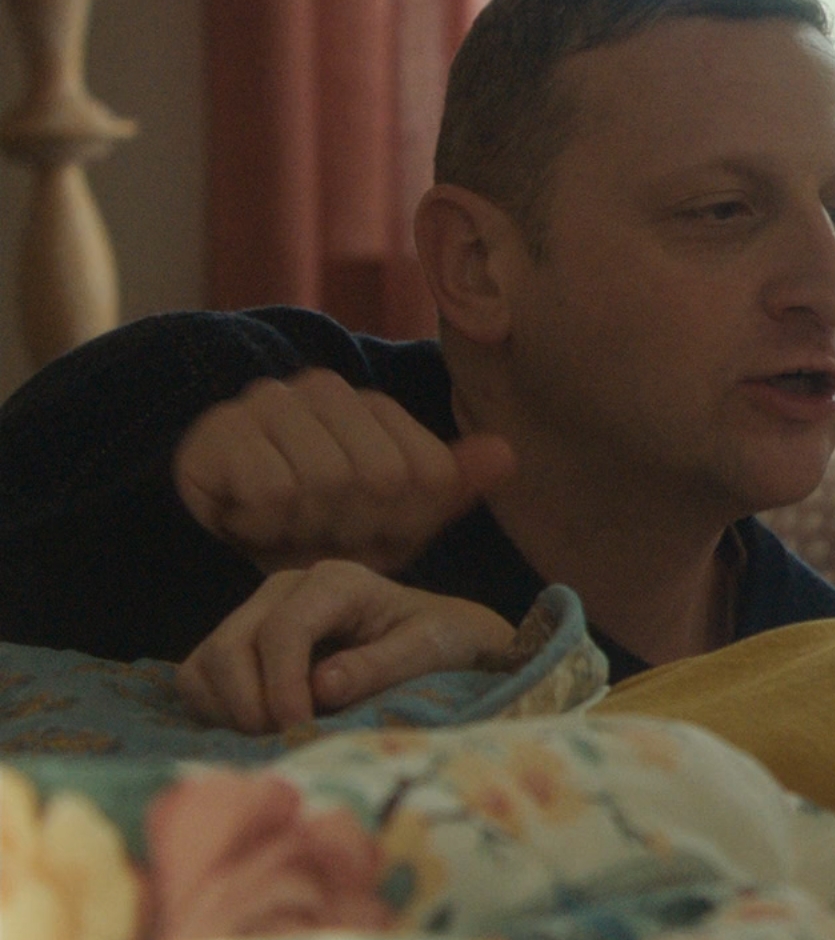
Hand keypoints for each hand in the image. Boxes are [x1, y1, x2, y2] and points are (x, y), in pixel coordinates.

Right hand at [173, 369, 515, 574]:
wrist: (221, 549)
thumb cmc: (317, 534)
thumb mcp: (396, 523)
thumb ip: (450, 487)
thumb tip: (507, 455)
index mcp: (377, 408)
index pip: (428, 474)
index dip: (403, 523)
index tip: (370, 532)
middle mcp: (327, 390)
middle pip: (379, 478)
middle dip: (354, 528)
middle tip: (321, 534)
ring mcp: (271, 401)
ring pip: (324, 482)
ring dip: (306, 527)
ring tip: (287, 526)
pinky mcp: (222, 428)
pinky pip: (269, 491)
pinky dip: (264, 524)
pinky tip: (250, 520)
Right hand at [177, 560, 517, 732]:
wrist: (439, 635)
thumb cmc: (440, 640)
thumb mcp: (427, 650)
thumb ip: (377, 667)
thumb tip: (320, 686)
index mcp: (336, 582)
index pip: (284, 631)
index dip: (283, 687)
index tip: (300, 730)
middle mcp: (287, 588)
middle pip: (231, 646)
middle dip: (252, 704)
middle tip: (288, 739)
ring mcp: (258, 611)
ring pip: (206, 663)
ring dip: (230, 709)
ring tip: (277, 735)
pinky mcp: (242, 640)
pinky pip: (199, 676)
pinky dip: (216, 708)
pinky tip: (258, 727)